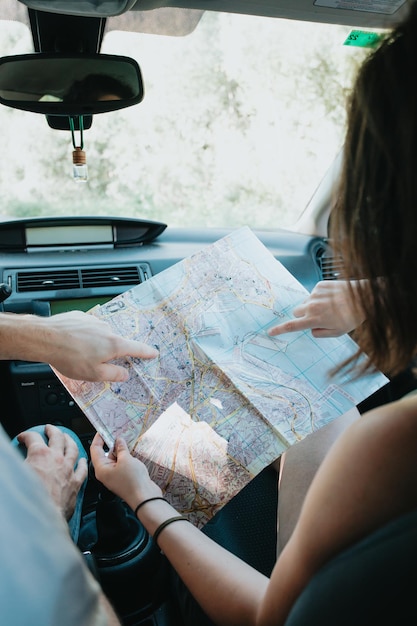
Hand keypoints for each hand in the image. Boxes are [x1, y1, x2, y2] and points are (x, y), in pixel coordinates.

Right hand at [17, 424, 87, 520]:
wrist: (43, 517)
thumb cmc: (28, 499)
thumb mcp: (17, 475)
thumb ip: (18, 465)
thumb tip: (15, 464)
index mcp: (40, 455)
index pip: (32, 438)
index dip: (26, 435)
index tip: (22, 438)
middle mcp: (56, 458)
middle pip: (57, 437)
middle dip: (52, 430)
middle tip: (49, 428)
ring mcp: (68, 469)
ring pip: (72, 448)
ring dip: (69, 440)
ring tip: (67, 437)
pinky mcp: (75, 482)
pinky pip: (82, 469)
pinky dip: (83, 462)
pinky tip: (83, 460)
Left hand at [40, 310, 158, 381]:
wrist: (46, 338)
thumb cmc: (69, 357)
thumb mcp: (94, 374)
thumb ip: (113, 375)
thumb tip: (124, 374)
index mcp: (113, 344)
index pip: (136, 348)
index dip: (146, 352)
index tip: (153, 353)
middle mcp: (107, 329)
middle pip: (115, 343)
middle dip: (109, 353)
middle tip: (96, 362)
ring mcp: (93, 321)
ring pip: (100, 335)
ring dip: (94, 344)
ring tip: (79, 354)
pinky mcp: (80, 317)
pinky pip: (87, 328)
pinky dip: (84, 336)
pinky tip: (73, 343)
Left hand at [90, 434, 160, 509]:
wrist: (144, 497)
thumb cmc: (133, 480)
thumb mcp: (126, 459)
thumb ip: (121, 448)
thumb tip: (118, 440)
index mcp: (101, 469)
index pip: (95, 450)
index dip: (98, 438)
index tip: (103, 429)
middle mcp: (105, 472)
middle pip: (103, 454)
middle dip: (109, 442)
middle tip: (116, 431)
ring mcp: (114, 475)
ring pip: (113, 458)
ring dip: (118, 449)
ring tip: (124, 439)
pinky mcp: (122, 477)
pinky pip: (120, 463)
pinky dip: (124, 456)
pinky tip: (130, 450)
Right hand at [268, 280, 364, 337]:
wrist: (363, 297)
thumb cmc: (352, 317)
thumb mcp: (338, 332)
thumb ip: (320, 333)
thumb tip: (312, 329)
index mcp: (314, 320)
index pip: (292, 326)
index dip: (280, 329)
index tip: (271, 331)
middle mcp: (311, 306)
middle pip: (296, 312)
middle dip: (302, 316)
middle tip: (316, 317)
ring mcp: (315, 294)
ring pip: (305, 302)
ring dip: (312, 306)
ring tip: (329, 306)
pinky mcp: (320, 285)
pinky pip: (313, 293)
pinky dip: (319, 296)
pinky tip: (332, 298)